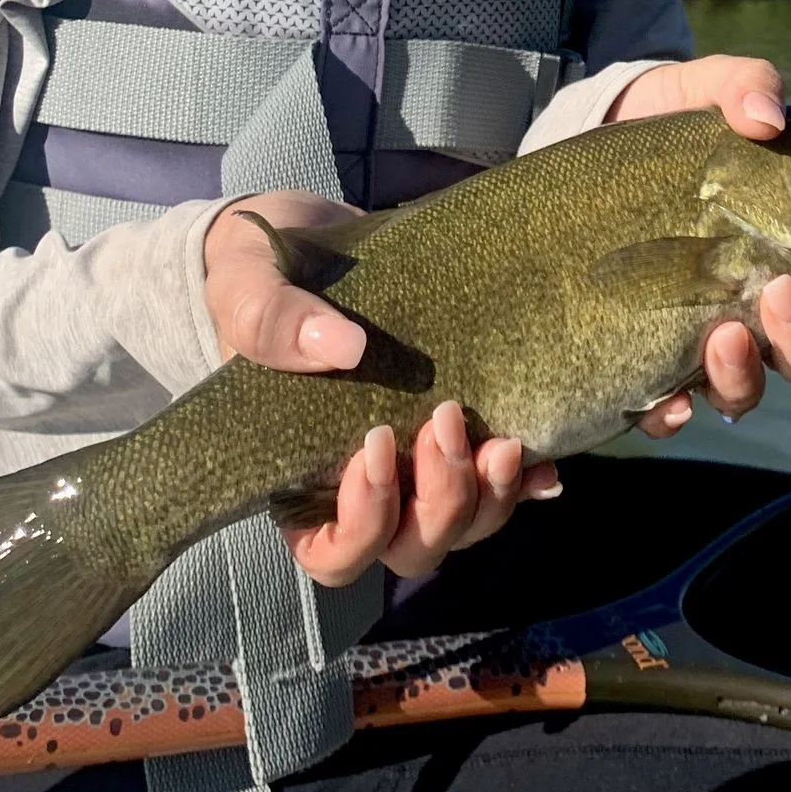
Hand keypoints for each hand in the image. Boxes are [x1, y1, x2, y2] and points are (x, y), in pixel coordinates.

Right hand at [203, 194, 559, 586]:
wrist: (310, 238)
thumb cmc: (261, 276)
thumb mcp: (246, 287)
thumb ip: (272, 321)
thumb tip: (345, 348)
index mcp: (298, 478)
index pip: (333, 552)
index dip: (364, 522)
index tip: (377, 445)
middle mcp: (363, 487)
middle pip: (411, 549)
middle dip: (440, 503)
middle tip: (445, 419)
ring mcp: (419, 465)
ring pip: (463, 527)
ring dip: (488, 496)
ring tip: (504, 441)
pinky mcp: (461, 433)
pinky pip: (501, 485)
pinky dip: (526, 483)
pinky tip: (544, 462)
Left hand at [607, 57, 790, 436]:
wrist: (585, 144)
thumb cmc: (666, 125)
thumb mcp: (703, 90)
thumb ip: (745, 86)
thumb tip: (766, 118)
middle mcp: (756, 310)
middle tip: (783, 291)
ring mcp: (699, 339)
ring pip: (748, 389)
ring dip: (748, 373)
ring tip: (724, 335)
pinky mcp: (641, 360)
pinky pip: (667, 410)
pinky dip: (675, 413)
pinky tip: (672, 400)